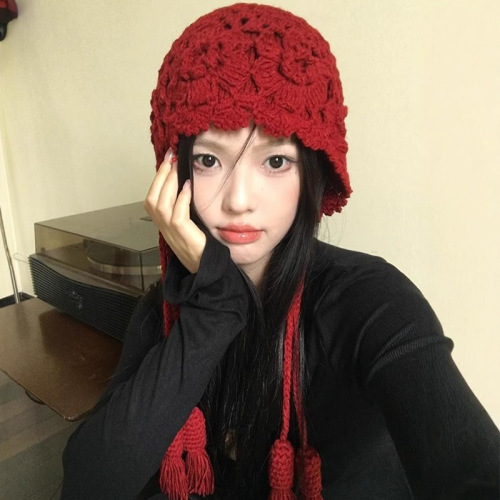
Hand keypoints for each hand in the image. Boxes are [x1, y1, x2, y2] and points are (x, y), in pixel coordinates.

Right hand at [144, 150, 205, 273]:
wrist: (202, 263)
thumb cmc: (196, 242)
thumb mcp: (184, 220)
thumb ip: (180, 204)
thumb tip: (184, 181)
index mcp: (161, 220)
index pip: (152, 195)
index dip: (158, 176)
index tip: (167, 158)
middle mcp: (162, 224)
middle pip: (153, 196)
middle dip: (161, 175)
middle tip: (171, 157)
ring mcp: (170, 230)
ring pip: (161, 203)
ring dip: (169, 183)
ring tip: (177, 168)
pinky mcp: (181, 233)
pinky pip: (177, 213)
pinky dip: (181, 198)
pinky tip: (187, 187)